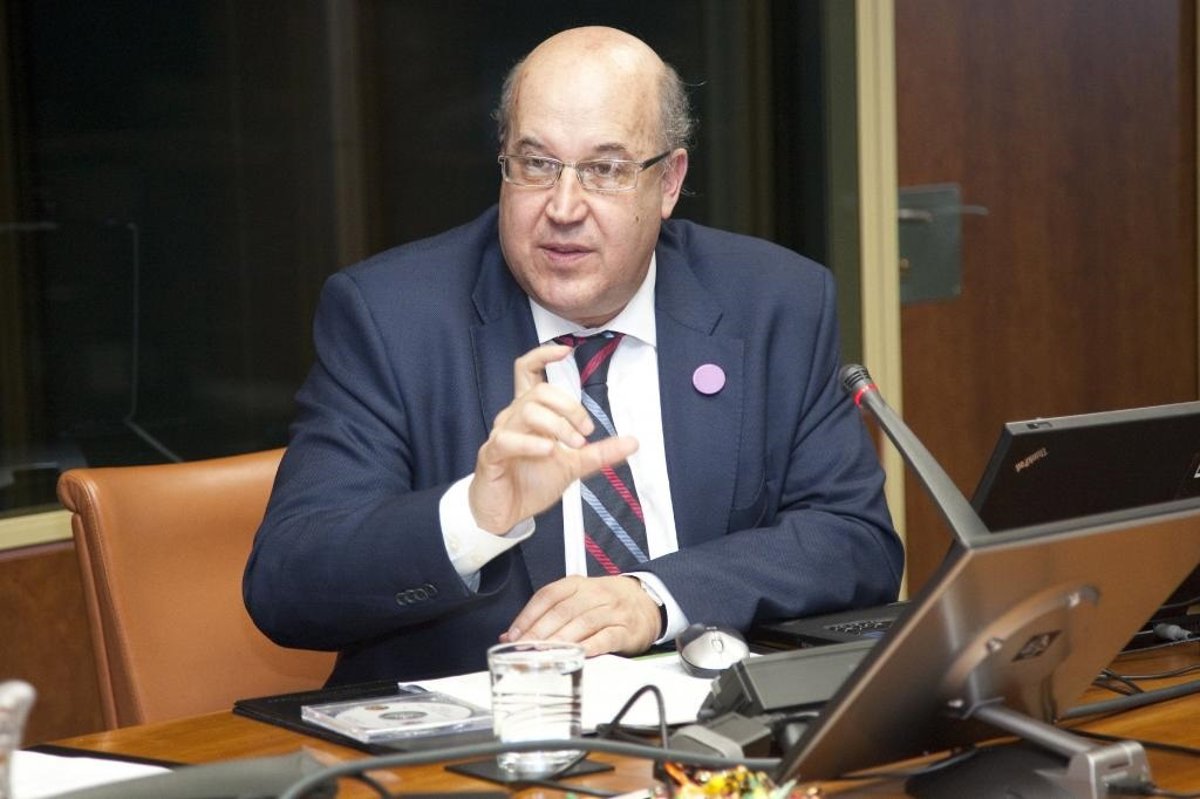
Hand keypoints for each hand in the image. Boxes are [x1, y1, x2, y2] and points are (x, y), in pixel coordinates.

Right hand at [468, 343, 637, 532]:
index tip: (565, 352)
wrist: (506, 514)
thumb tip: (633, 442)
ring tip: (573, 447)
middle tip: (586, 433)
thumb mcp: (573, 466)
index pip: (528, 370)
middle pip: (540, 391)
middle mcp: (513, 417)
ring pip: (528, 411)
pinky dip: (530, 443)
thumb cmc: (532, 483)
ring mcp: (501, 434)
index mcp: (530, 413)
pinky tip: (548, 451)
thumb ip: (600, 453)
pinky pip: (507, 439)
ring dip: (558, 426)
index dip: (543, 355)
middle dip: (569, 407)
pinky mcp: (491, 454)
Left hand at [500, 575, 660, 655]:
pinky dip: (590, 647)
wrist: (647, 601)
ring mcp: (612, 611)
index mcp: (577, 584)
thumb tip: (511, 636)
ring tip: (544, 656)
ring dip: (560, 642)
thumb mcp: (577, 599)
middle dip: (539, 633)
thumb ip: (546, 615)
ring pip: (582, 624)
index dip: (528, 616)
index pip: (547, 596)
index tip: (513, 636)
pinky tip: (577, 656)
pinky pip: (606, 637)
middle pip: (562, 611)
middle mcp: (594, 594)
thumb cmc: (606, 603)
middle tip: (523, 652)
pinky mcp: (626, 629)